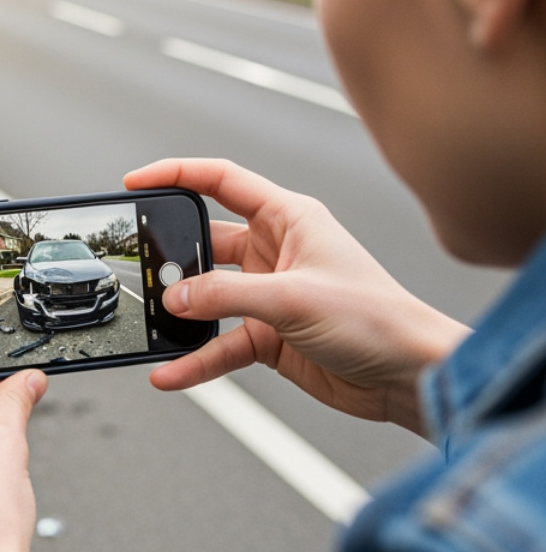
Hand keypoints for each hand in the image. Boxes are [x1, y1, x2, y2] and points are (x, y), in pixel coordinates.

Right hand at [125, 159, 469, 435]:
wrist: (414, 376)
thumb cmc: (378, 319)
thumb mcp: (293, 298)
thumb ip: (226, 294)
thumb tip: (174, 296)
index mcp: (289, 218)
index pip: (221, 181)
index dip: (176, 175)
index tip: (136, 183)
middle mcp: (276, 251)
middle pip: (206, 242)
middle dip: (171, 257)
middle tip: (139, 267)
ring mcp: (269, 295)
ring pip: (208, 296)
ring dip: (181, 313)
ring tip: (152, 323)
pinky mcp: (269, 335)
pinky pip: (219, 344)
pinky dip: (195, 359)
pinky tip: (170, 372)